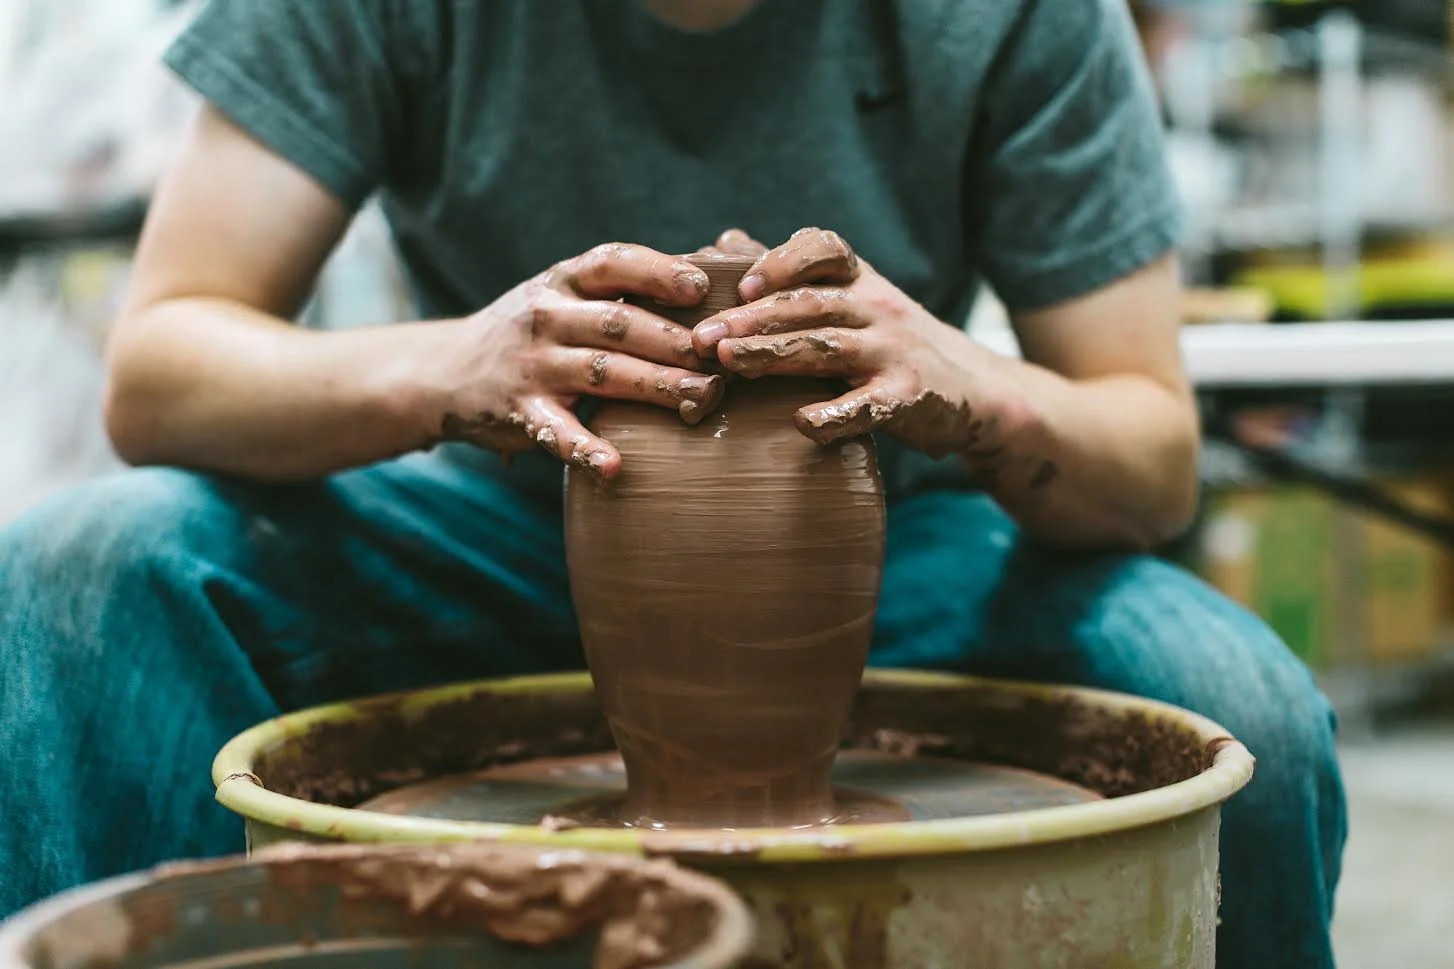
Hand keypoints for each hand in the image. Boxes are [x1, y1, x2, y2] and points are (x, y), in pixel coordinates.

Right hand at [426, 243, 724, 480]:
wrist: (446, 370)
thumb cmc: (536, 330)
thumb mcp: (566, 293)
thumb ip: (626, 286)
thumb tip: (715, 263)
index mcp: (565, 280)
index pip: (613, 263)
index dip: (659, 272)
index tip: (701, 288)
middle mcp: (547, 316)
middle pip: (619, 323)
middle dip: (674, 339)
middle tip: (722, 357)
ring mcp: (533, 365)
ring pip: (602, 373)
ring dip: (654, 385)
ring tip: (700, 398)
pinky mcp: (520, 412)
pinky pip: (556, 432)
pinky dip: (584, 450)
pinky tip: (613, 466)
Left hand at [692, 228, 1035, 483]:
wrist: (973, 390)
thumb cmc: (891, 342)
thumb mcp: (851, 298)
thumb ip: (787, 274)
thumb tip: (722, 241)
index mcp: (860, 280)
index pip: (824, 249)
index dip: (780, 262)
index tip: (741, 284)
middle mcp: (878, 308)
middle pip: (811, 304)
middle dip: (752, 318)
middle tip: (703, 337)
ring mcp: (894, 352)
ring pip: (828, 347)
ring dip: (774, 354)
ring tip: (729, 363)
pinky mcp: (908, 398)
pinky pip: (867, 406)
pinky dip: (834, 416)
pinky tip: (802, 424)